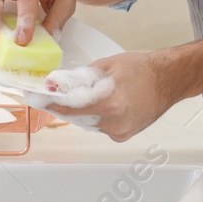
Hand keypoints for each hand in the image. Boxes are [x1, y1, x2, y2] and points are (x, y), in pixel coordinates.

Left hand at [45, 51, 177, 141]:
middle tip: (56, 92)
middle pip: (75, 117)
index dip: (48, 103)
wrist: (168, 80)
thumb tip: (56, 84)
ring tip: (94, 93)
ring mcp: (118, 131)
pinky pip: (99, 127)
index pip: (68, 107)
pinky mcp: (122, 136)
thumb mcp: (105, 65)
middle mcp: (113, 122)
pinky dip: (96, 116)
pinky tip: (106, 103)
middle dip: (65, 104)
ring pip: (86, 123)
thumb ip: (79, 78)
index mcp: (109, 102)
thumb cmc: (141, 69)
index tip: (34, 99)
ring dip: (82, 110)